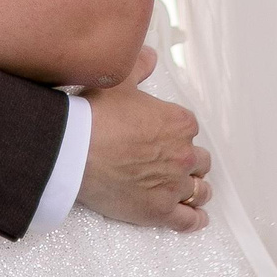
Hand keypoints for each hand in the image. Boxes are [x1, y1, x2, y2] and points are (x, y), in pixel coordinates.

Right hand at [75, 48, 211, 232]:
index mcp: (179, 123)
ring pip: (199, 191)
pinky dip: (195, 220)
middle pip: (199, 161)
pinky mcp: (160, 211)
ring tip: (190, 191)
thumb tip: (150, 56)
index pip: (190, 129)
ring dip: (196, 189)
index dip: (178, 133)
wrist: (76, 151)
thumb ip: (139, 65)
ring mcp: (174, 185)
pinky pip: (188, 220)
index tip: (165, 136)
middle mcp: (183, 155)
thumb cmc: (97, 114)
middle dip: (189, 161)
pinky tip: (197, 218)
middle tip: (172, 163)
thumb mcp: (119, 81)